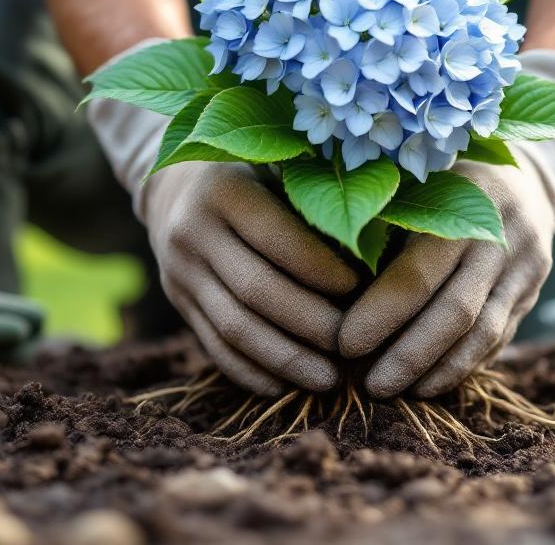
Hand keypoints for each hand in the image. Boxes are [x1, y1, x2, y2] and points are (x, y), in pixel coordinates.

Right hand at [86, 62, 358, 395]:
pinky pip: (213, 347)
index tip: (362, 288)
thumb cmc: (255, 173)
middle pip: (257, 290)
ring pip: (234, 327)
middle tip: (354, 346)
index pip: (277, 238)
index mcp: (224, 190)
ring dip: (285, 360)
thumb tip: (381, 244)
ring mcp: (178, 271)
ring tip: (329, 381)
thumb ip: (316, 196)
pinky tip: (285, 387)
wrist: (174, 187)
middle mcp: (193, 231)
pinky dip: (250, 372)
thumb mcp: (278, 168)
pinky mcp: (176, 302)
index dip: (321, 268)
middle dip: (311, 324)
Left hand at [339, 50, 554, 398]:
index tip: (342, 344)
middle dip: (408, 356)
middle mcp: (504, 237)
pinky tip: (428, 384)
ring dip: (437, 371)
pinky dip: (462, 366)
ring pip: (483, 335)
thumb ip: (377, 213)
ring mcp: (527, 269)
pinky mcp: (533, 293)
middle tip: (368, 387)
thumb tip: (313, 264)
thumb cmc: (442, 174)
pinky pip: (498, 340)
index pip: (419, 272)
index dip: (380, 314)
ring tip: (395, 393)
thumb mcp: (413, 178)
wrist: (526, 172)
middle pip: (456, 313)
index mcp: (466, 202)